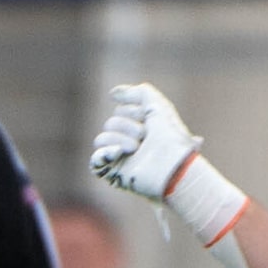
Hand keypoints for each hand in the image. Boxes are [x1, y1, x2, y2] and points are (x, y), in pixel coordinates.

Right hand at [91, 82, 201, 201]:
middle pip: (111, 122)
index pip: (121, 110)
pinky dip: (106, 152)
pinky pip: (95, 159)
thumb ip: (140, 92)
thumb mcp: (159, 106)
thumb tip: (112, 94)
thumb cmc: (171, 139)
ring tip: (136, 148)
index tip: (148, 116)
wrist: (173, 165)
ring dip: (120, 139)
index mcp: (139, 129)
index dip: (134, 110)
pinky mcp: (113, 174)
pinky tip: (118, 152)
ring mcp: (120, 160)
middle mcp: (129, 143)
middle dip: (128, 126)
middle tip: (144, 136)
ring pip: (101, 138)